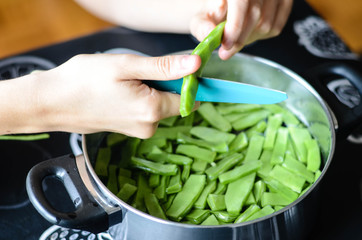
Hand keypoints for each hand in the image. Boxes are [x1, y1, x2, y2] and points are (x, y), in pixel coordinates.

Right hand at [32, 54, 200, 137]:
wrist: (51, 103)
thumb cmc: (83, 81)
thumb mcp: (126, 66)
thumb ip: (164, 67)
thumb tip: (195, 65)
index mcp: (152, 110)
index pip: (190, 98)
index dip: (189, 81)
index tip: (177, 68)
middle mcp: (148, 126)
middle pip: (174, 101)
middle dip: (165, 84)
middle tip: (138, 71)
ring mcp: (138, 130)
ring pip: (159, 105)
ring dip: (150, 90)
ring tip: (123, 82)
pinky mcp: (128, 129)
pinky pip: (145, 111)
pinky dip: (140, 98)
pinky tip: (119, 91)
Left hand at [190, 0, 292, 59]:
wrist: (224, 6)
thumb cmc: (213, 11)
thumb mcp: (200, 17)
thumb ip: (202, 26)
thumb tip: (209, 34)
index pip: (240, 2)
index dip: (234, 27)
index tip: (226, 45)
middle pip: (255, 15)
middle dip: (240, 38)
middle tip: (226, 50)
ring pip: (266, 23)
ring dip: (250, 38)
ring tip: (236, 38)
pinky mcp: (284, 2)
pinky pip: (276, 27)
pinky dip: (261, 36)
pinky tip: (249, 33)